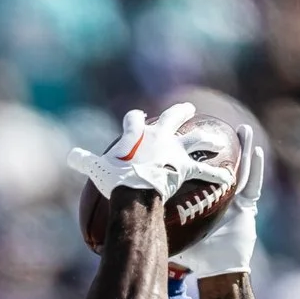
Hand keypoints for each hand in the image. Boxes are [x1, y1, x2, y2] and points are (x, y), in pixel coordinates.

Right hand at [68, 103, 231, 201]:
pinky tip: (229, 178)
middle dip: (182, 112)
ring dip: (207, 140)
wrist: (134, 189)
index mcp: (138, 133)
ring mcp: (175, 151)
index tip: (138, 119)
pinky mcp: (186, 169)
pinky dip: (217, 176)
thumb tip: (70, 157)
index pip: (134, 120)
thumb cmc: (114, 178)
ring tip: (216, 140)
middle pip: (174, 118)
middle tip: (189, 109)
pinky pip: (205, 172)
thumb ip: (84, 161)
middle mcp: (160, 136)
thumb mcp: (96, 167)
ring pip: (197, 140)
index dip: (134, 121)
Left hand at [170, 126, 264, 277]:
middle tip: (215, 124)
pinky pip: (253, 183)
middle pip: (218, 163)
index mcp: (203, 198)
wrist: (217, 271)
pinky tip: (257, 151)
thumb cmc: (196, 255)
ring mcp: (236, 198)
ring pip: (239, 168)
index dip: (193, 154)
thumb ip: (156, 223)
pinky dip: (256, 167)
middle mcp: (220, 194)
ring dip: (243, 148)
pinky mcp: (248, 206)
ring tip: (242, 130)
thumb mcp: (173, 233)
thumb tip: (128, 219)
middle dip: (218, 143)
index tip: (185, 135)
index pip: (197, 171)